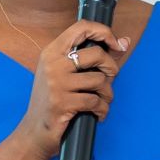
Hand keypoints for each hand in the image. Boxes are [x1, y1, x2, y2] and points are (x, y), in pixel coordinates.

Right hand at [15, 20, 128, 159]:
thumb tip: (125, 41)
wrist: (34, 131)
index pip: (81, 27)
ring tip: (101, 101)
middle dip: (112, 68)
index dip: (104, 32)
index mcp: (52, 52)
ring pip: (99, 80)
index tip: (115, 44)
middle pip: (96, 54)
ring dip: (107, 94)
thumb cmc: (53, 101)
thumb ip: (92, 58)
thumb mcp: (65, 74)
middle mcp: (53, 64)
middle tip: (109, 80)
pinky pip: (96, 101)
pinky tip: (97, 114)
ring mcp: (57, 83)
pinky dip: (102, 110)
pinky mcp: (62, 103)